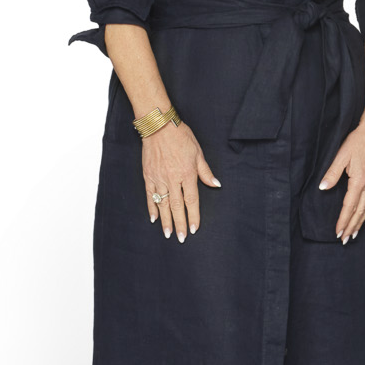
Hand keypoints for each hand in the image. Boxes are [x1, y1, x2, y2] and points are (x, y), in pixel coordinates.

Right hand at [141, 122, 218, 241]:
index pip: (192, 200)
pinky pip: (150, 195)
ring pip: (163, 204)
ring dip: (166, 220)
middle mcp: (173, 179)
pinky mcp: (148, 176)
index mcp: (187, 174)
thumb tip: (216, 184)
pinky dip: (152, 208)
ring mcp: (159, 178)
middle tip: (181, 238)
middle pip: (177, 206)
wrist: (159, 126)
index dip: (193, 216)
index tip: (194, 229)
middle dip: (179, 224)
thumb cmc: (181, 137)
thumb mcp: (198, 152)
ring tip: (167, 234)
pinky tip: (154, 219)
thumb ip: (205, 171)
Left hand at [318, 118, 364, 241]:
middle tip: (345, 239)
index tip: (338, 232)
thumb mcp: (341, 156)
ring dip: (360, 222)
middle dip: (352, 226)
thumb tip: (323, 188)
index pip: (349, 206)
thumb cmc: (359, 141)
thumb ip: (332, 173)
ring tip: (354, 233)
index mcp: (359, 181)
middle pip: (360, 211)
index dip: (343, 221)